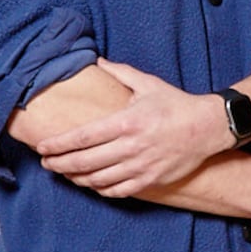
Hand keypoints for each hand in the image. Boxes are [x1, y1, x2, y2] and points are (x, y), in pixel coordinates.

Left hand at [34, 59, 234, 195]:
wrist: (207, 128)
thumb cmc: (176, 104)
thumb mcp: (148, 84)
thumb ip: (120, 73)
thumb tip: (98, 61)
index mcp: (127, 122)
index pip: (83, 137)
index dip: (60, 144)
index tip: (43, 147)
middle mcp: (131, 147)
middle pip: (85, 162)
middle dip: (61, 164)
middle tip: (46, 163)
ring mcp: (141, 166)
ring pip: (99, 179)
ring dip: (77, 178)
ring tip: (65, 173)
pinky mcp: (151, 180)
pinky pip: (118, 190)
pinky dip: (100, 189)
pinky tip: (91, 183)